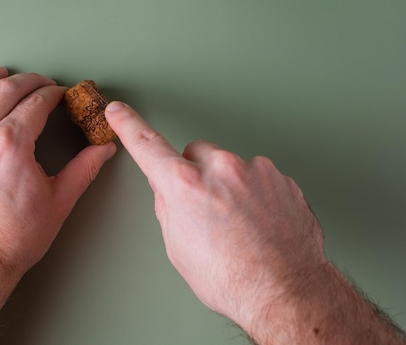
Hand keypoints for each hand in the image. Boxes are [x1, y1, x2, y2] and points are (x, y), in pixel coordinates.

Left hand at [0, 68, 115, 298]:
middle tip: (40, 83)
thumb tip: (103, 149)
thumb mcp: (58, 201)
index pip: (35, 102)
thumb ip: (83, 168)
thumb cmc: (12, 239)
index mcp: (10, 145)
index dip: (52, 93)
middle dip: (27, 80)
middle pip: (3, 89)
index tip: (59, 94)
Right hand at [104, 101, 325, 331]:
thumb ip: (168, 206)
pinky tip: (257, 222)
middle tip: (206, 209)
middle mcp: (220, 168)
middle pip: (196, 153)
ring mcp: (255, 170)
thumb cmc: (232, 279)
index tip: (118, 111)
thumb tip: (168, 188)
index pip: (147, 145)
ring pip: (230, 165)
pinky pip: (257, 177)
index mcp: (185, 185)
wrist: (287, 293)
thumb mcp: (178, 247)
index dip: (128, 126)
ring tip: (238, 224)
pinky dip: (254, 193)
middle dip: (196, 173)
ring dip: (228, 184)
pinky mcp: (280, 177)